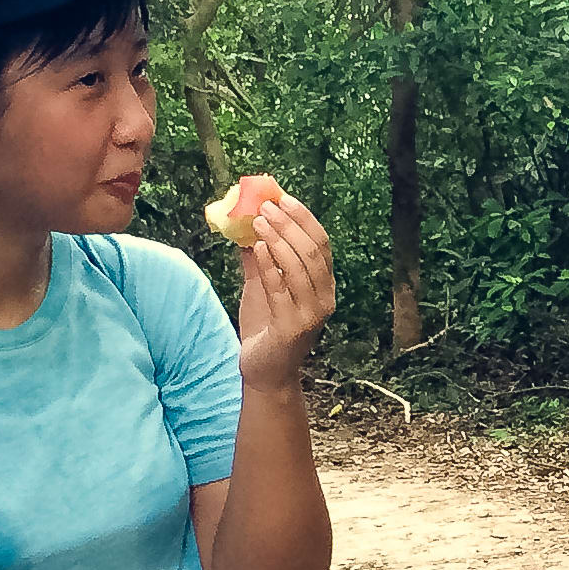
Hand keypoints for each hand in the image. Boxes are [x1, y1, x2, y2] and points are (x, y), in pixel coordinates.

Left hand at [232, 184, 335, 392]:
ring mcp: (311, 314)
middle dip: (288, 224)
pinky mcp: (293, 328)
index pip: (321, 243)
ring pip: (299, 267)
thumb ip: (259, 259)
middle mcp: (324, 299)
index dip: (303, 218)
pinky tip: (255, 249)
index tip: (281, 198)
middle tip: (264, 207)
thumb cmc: (265, 326)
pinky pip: (281, 289)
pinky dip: (269, 266)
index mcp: (323, 285)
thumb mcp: (262, 287)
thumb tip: (244, 224)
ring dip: (277, 239)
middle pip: (312, 251)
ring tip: (256, 223)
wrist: (264, 371)